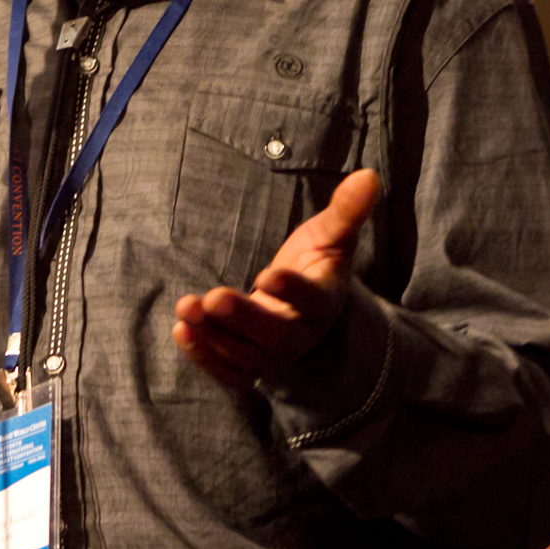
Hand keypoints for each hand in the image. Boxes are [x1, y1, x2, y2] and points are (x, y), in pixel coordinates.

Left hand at [172, 169, 379, 389]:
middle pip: (275, 336)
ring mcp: (273, 355)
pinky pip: (228, 372)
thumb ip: (345, 211)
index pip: (313, 301)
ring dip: (214, 335)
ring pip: (246, 355)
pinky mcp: (248, 364)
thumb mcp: (331, 235)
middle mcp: (301, 334)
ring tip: (186, 307)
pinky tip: (181, 331)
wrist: (304, 307)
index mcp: (324, 301)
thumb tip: (368, 176)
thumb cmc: (316, 263)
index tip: (268, 274)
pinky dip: (204, 357)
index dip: (293, 290)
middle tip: (214, 298)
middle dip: (243, 318)